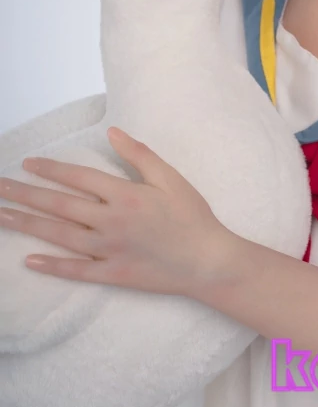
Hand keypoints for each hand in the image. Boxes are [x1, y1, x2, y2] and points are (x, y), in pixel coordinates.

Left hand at [0, 126, 233, 298]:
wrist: (208, 261)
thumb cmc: (192, 216)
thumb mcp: (170, 177)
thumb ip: (139, 154)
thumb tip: (112, 132)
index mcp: (125, 195)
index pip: (78, 178)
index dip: (50, 169)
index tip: (27, 164)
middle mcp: (111, 222)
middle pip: (60, 205)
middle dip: (26, 194)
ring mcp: (109, 250)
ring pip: (60, 236)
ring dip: (29, 224)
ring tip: (2, 217)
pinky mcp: (113, 274)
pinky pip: (76, 270)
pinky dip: (52, 266)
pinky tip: (30, 260)